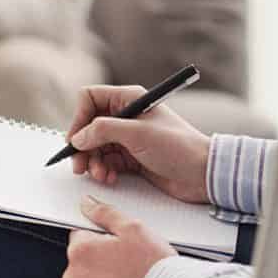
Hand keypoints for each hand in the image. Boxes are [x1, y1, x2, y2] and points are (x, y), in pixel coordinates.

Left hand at [64, 195, 175, 277]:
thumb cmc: (150, 265)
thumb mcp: (131, 228)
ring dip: (103, 266)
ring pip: (89, 269)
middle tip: (125, 252)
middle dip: (101, 249)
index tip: (115, 238)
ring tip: (127, 267)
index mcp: (80, 251)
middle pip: (83, 251)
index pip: (79, 230)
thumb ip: (105, 213)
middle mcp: (74, 274)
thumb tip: (88, 204)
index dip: (100, 231)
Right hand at [67, 86, 211, 203]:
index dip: (79, 118)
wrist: (202, 173)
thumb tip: (78, 137)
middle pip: (89, 126)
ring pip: (95, 147)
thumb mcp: (138, 134)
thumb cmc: (178, 146)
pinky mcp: (132, 158)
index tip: (75, 139)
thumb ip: (104, 131)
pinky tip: (109, 178)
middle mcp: (126, 116)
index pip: (90, 99)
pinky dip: (103, 170)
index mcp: (129, 99)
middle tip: (79, 165)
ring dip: (93, 162)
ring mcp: (128, 138)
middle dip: (83, 147)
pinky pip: (106, 162)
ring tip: (100, 174)